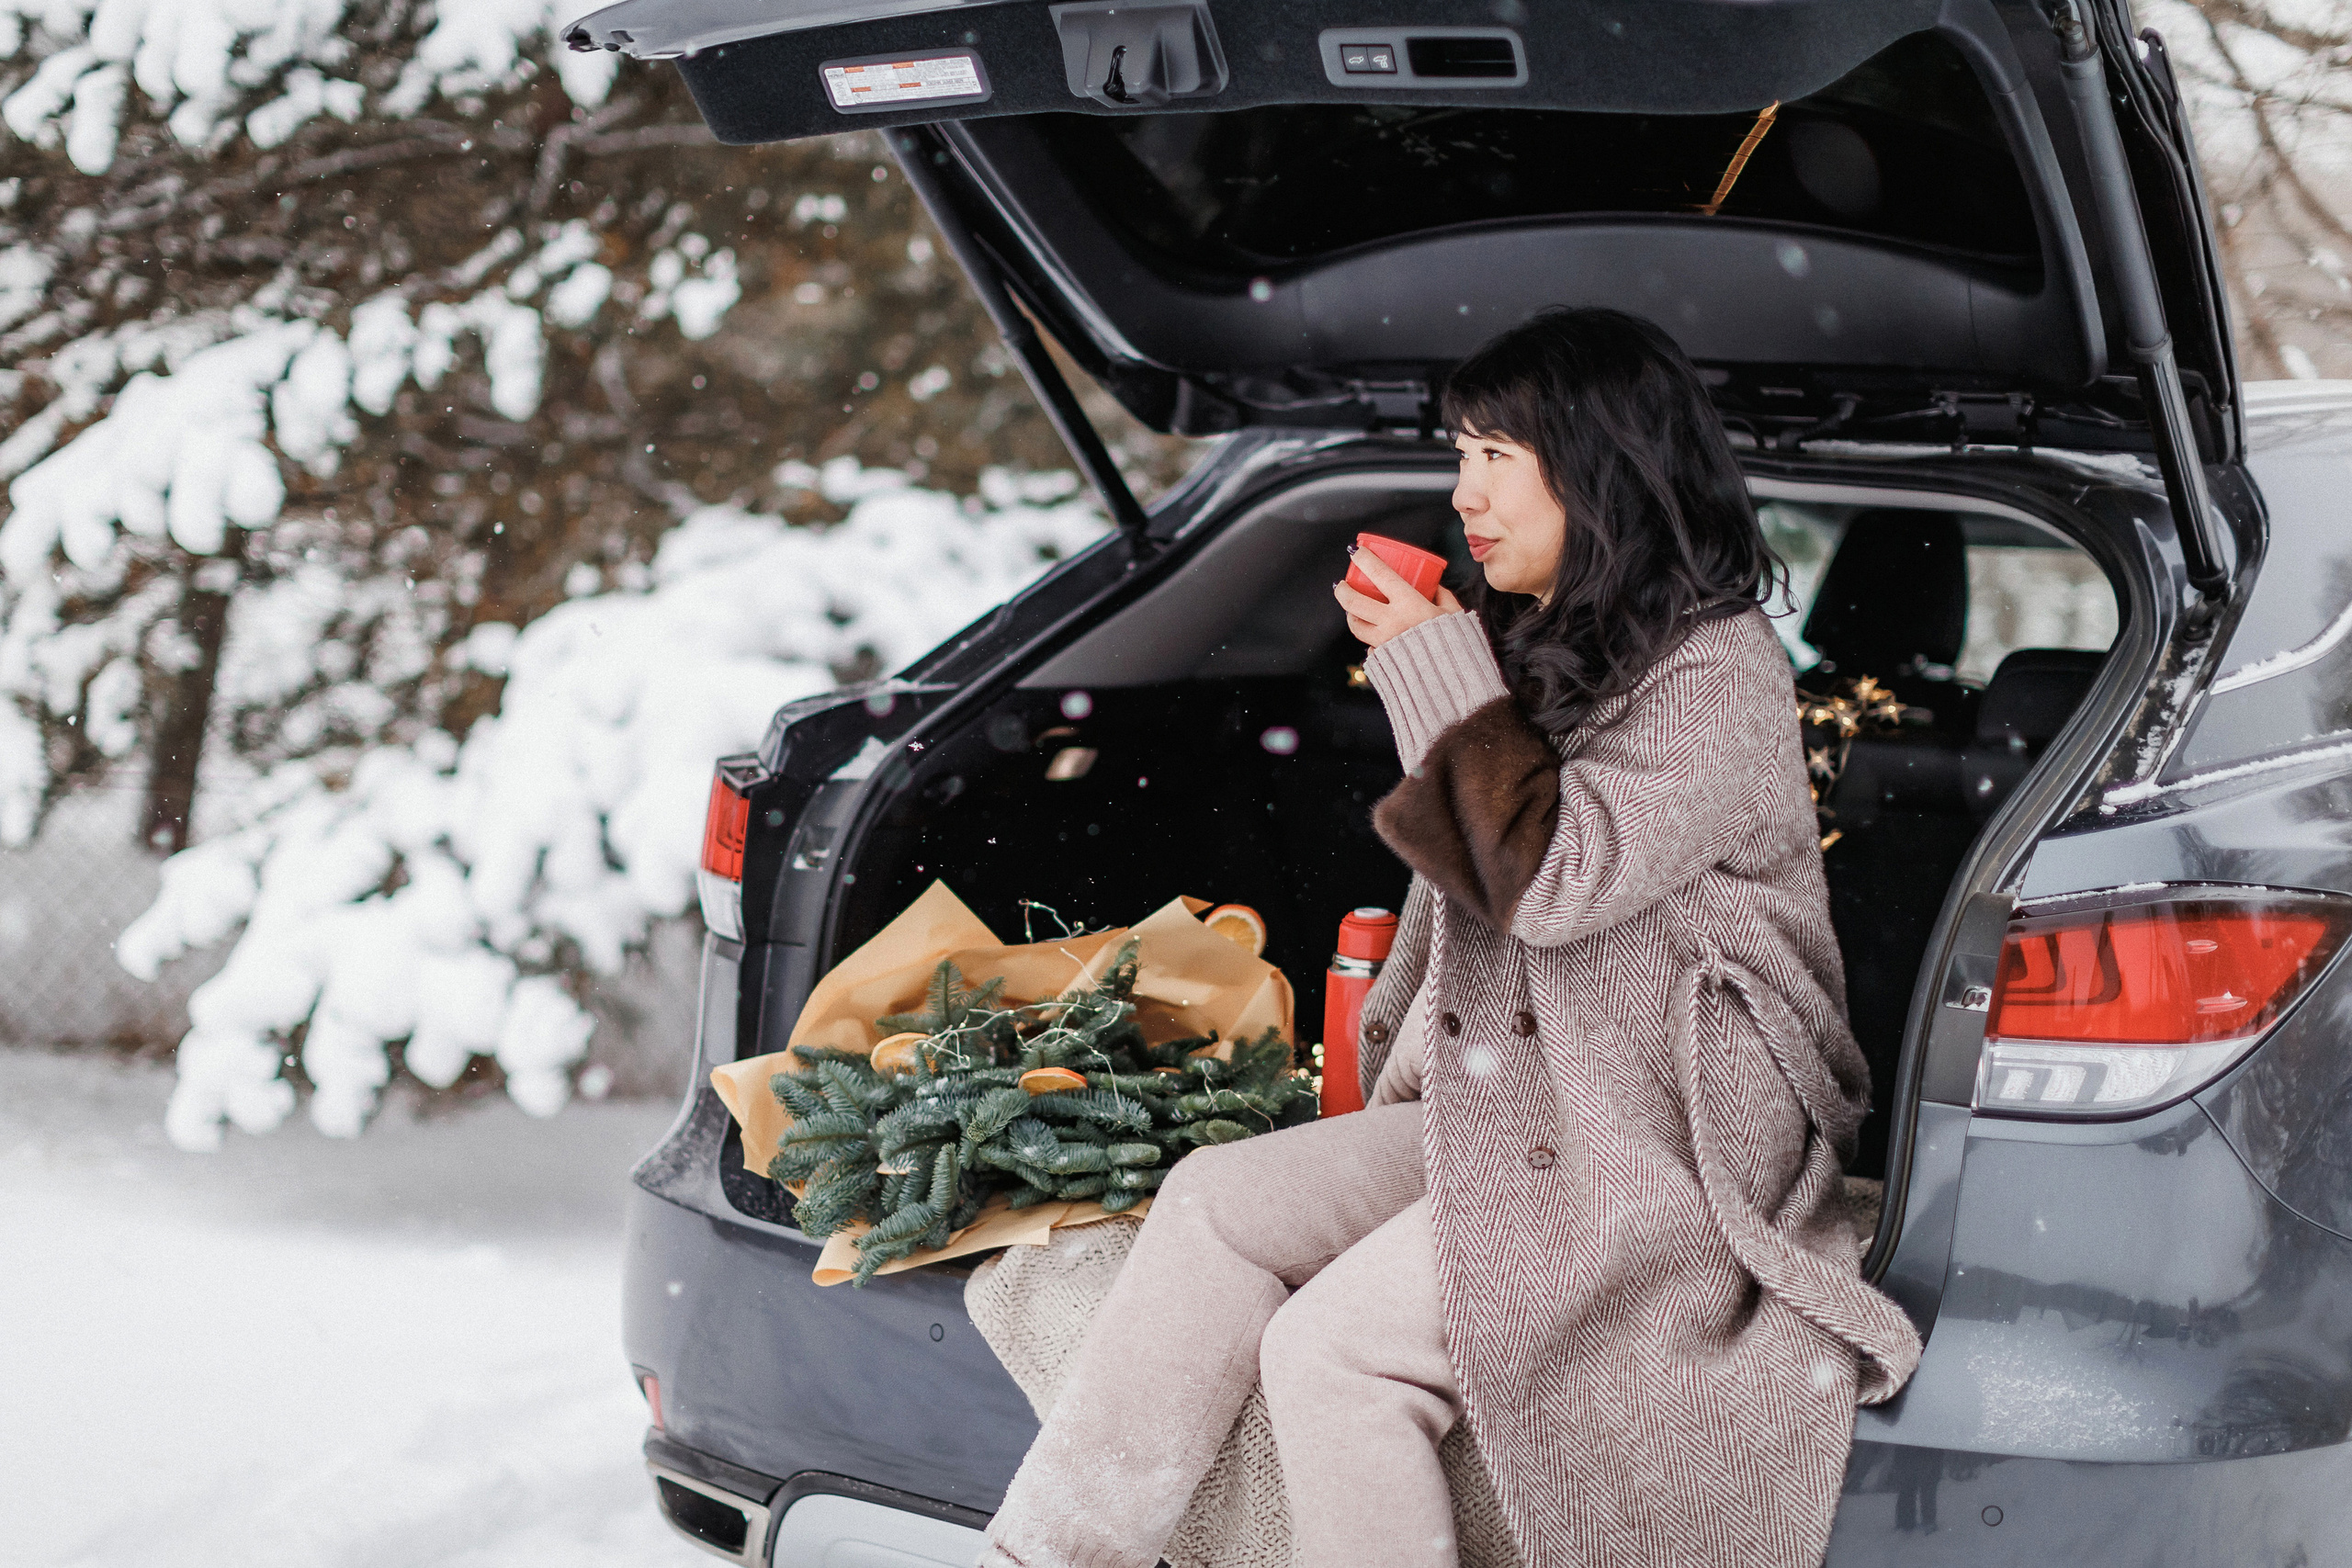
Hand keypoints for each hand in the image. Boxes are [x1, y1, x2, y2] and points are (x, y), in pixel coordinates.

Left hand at [1333, 548, 1464, 647]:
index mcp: (1410, 605)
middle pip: (1354, 602)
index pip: (1381, 575)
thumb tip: (1433, 585)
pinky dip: (1369, 638)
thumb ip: (1442, 595)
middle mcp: (1392, 622)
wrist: (1453, 677)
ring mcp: (1384, 642)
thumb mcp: (1453, 612)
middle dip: (1343, 589)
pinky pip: (1369, 646)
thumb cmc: (1456, 641)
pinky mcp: (1383, 658)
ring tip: (1352, 609)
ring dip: (1350, 615)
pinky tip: (1372, 633)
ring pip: (1356, 625)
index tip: (1356, 552)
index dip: (1365, 560)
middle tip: (1342, 584)